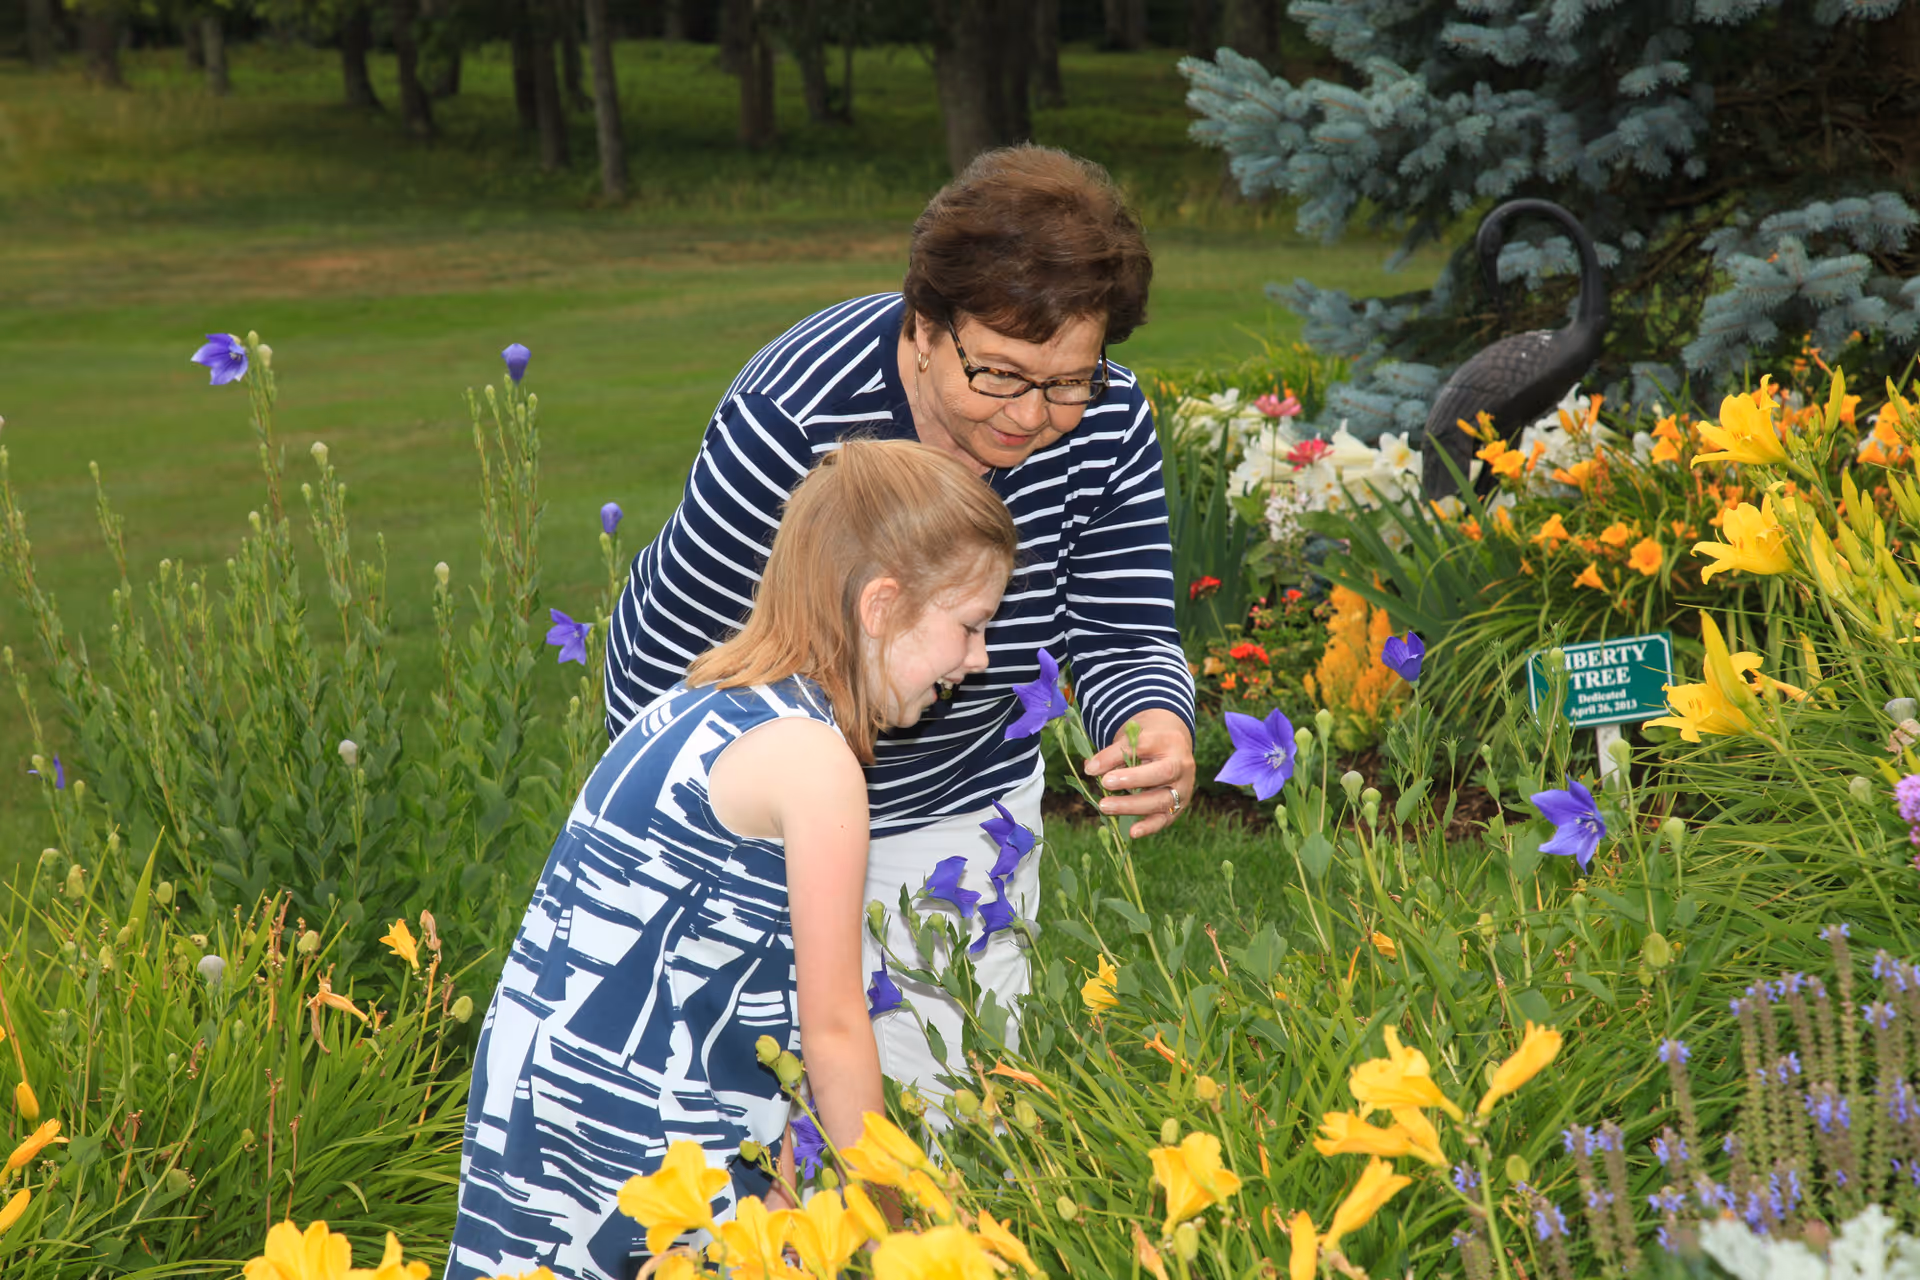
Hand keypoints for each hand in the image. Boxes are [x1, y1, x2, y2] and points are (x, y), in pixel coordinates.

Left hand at [1083, 708, 1194, 837]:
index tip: (1093, 766)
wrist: (1174, 750)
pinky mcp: (1178, 807)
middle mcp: (1181, 766)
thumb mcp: (1131, 741)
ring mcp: (1182, 789)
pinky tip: (1132, 832)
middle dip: (1132, 780)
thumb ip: (1112, 754)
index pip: (1144, 745)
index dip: (1117, 756)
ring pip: (1162, 799)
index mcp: (1169, 742)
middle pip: (1162, 773)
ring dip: (1132, 805)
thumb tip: (1090, 769)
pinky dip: (1149, 827)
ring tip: (1106, 807)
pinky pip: (1165, 819)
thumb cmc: (1148, 745)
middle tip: (1105, 783)